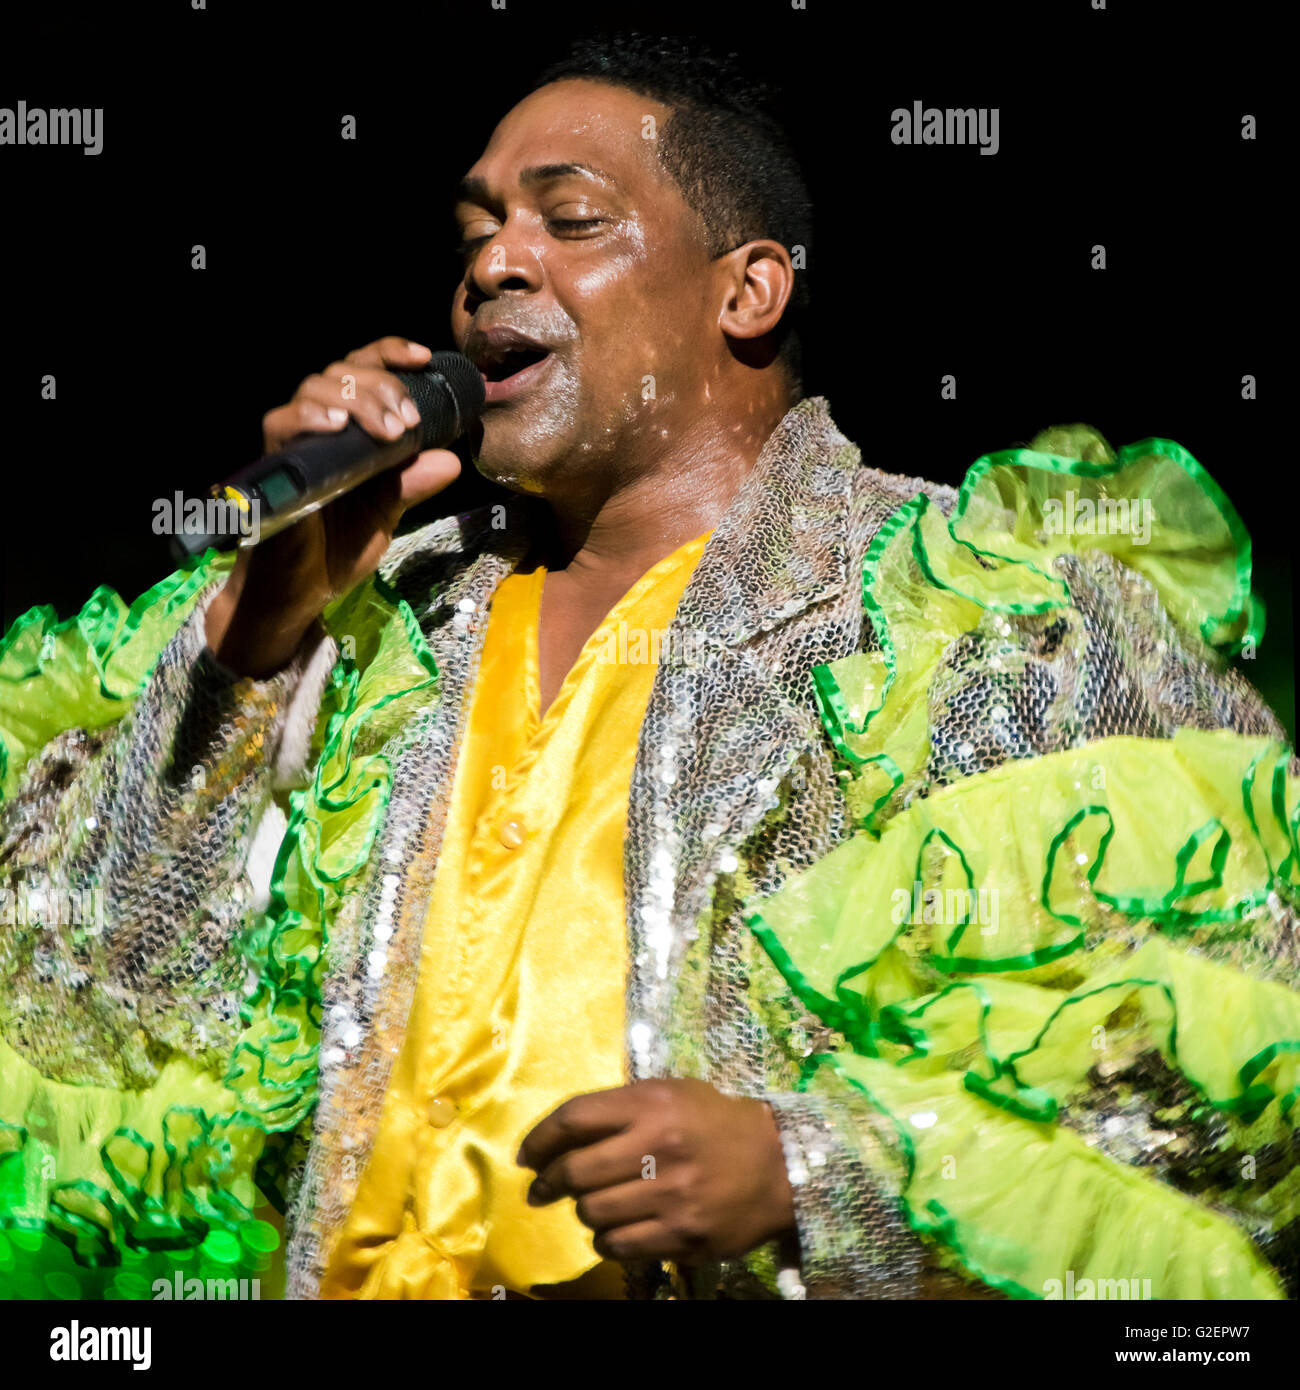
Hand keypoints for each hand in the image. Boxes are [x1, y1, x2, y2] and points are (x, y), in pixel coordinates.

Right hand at [205, 337, 462, 676]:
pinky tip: (336, 424)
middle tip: (408, 422)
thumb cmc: (333, 552)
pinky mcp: (271, 467)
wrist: (296, 597)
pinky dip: (308, 416)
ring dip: (359, 399)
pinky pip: (280, 424)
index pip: (361, 372)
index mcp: (346, 433)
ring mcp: (293, 445)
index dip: (390, 355)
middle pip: (342, 372)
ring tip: (390, 431)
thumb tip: (453, 460)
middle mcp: (317, 429)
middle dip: (382, 385)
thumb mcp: (385, 514)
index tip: (423, 359)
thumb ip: (411, 485)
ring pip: (315, 389)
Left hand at [517, 1078, 795, 1263]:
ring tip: (592, 1205)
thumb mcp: (670, 1095)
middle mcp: (660, 1146)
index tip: (526, 1156)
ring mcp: (672, 1196)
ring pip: (593, 1213)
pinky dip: (607, 1239)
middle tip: (543, 1190)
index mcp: (653, 1103)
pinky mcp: (683, 1236)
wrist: (778, 1164)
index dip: (540, 1139)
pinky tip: (617, 1228)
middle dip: (549, 1183)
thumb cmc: (713, 1122)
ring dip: (583, 1211)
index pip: (574, 1118)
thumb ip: (619, 1109)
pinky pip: (619, 1245)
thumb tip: (558, 1139)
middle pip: (576, 1172)